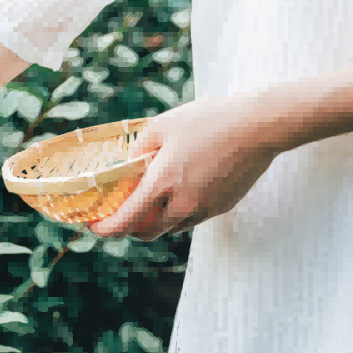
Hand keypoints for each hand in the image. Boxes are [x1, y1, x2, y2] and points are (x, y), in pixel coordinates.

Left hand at [88, 95, 281, 240]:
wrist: (259, 125)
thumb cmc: (208, 120)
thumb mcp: (161, 127)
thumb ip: (138, 150)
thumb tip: (127, 167)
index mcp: (162, 184)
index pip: (125, 222)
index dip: (104, 229)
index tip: (93, 226)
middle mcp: (183, 204)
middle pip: (146, 232)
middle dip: (129, 227)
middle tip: (121, 212)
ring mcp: (205, 208)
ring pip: (171, 227)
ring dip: (155, 220)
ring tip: (151, 196)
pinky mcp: (222, 207)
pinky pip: (192, 218)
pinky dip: (179, 212)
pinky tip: (180, 189)